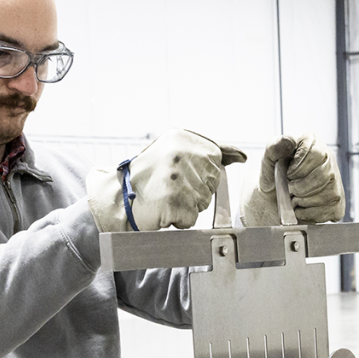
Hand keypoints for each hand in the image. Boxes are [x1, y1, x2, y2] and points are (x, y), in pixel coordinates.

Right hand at [86, 129, 245, 231]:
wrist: (116, 198)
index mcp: (181, 137)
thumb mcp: (175, 153)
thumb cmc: (148, 178)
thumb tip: (241, 156)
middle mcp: (180, 153)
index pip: (214, 157)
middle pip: (212, 180)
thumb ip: (209, 153)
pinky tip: (161, 210)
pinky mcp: (173, 201)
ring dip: (187, 205)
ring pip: (203, 200)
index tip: (178, 175)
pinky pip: (191, 217)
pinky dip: (178, 220)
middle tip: (169, 187)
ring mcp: (177, 177)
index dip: (202, 172)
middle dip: (195, 190)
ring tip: (164, 197)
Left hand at [240, 133, 344, 225]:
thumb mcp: (268, 160)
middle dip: (300, 187)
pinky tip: (301, 208)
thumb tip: (288, 142)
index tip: (287, 175)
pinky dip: (308, 214)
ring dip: (303, 201)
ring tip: (294, 198)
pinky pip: (327, 212)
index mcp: (312, 143)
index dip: (298, 169)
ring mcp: (336, 182)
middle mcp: (329, 160)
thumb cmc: (273, 177)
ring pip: (327, 195)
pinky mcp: (337, 204)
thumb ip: (274, 147)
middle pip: (323, 176)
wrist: (273, 200)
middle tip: (290, 189)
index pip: (315, 154)